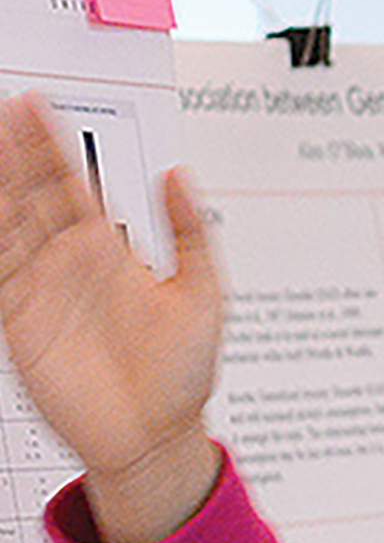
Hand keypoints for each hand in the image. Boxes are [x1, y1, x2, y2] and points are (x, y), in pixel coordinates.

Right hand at [0, 93, 222, 542]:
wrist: (158, 439)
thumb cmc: (184, 377)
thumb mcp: (204, 294)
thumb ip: (190, 231)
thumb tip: (177, 175)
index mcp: (110, 251)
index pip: (73, 181)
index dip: (52, 142)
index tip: (35, 104)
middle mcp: (71, 263)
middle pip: (33, 191)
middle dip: (15, 148)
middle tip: (2, 106)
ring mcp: (43, 289)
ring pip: (10, 221)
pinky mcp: (22, 322)